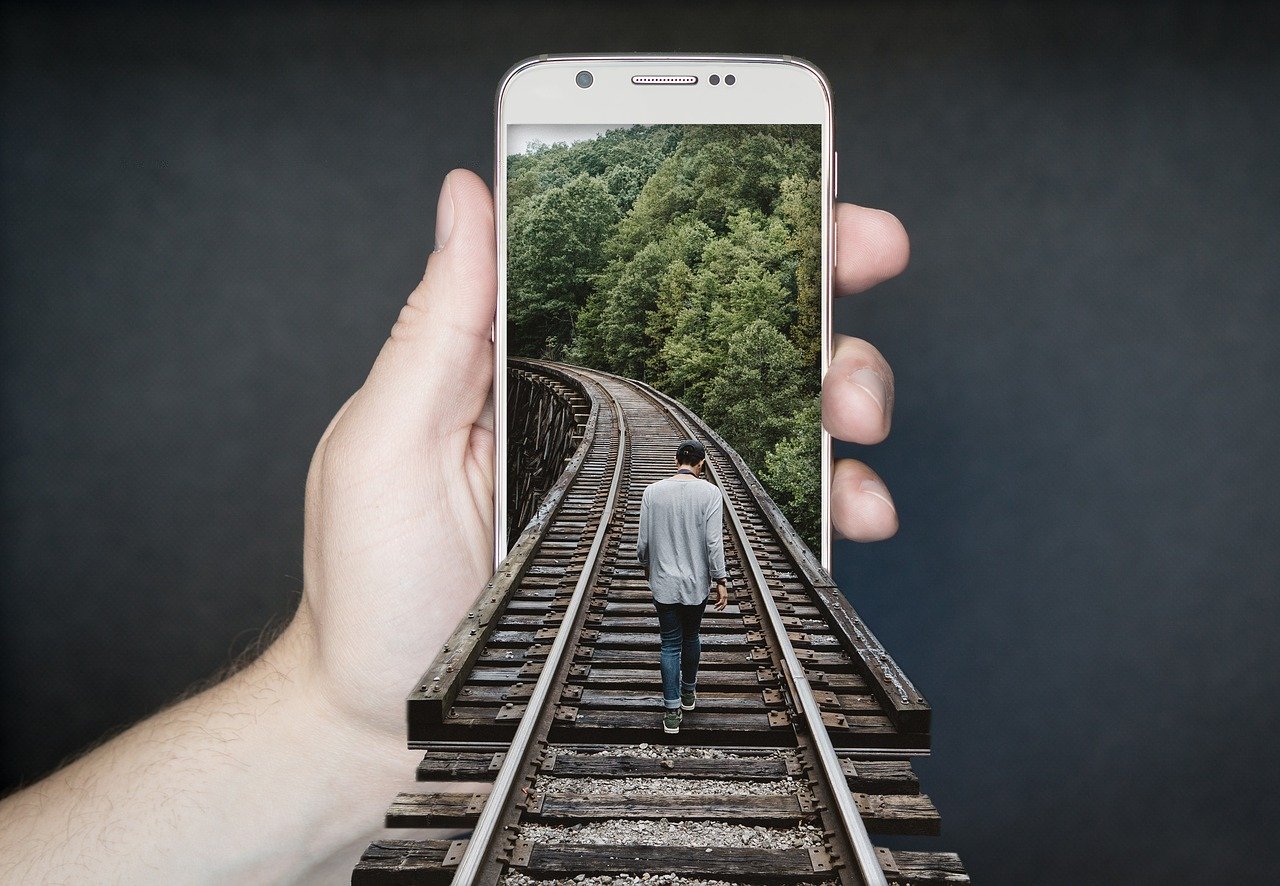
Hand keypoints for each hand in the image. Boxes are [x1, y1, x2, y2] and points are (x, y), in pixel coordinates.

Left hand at [288, 177, 907, 735]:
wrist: (401, 726)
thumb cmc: (375, 590)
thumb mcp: (386, 440)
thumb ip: (439, 324)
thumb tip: (466, 195)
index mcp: (546, 368)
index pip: (644, 271)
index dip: (720, 216)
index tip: (792, 166)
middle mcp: (616, 418)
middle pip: (735, 330)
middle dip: (818, 277)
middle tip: (866, 250)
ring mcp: (662, 489)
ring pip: (782, 413)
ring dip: (843, 386)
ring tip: (852, 402)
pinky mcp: (696, 562)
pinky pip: (785, 517)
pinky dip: (840, 502)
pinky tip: (854, 503)